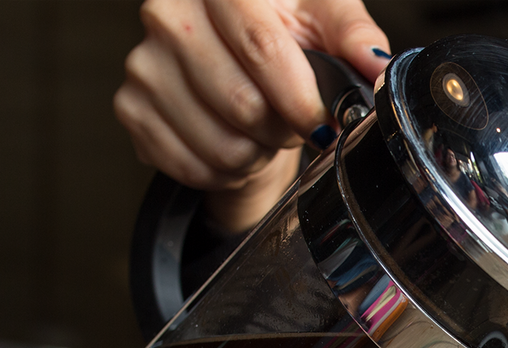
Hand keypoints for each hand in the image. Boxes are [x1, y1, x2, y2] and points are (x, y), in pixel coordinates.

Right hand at [113, 0, 389, 230]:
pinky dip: (225, 171)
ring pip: (219, 144)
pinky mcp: (132, 108)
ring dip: (256, 154)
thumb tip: (375, 63)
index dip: (300, 97)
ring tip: (263, 133)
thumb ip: (352, 36)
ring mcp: (144, 63)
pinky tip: (235, 146)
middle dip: (282, 128)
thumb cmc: (282, 36)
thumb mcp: (323, 19)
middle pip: (241, 102)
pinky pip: (192, 166)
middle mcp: (168, 14)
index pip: (260, 46)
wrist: (234, 66)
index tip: (324, 122)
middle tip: (293, 123)